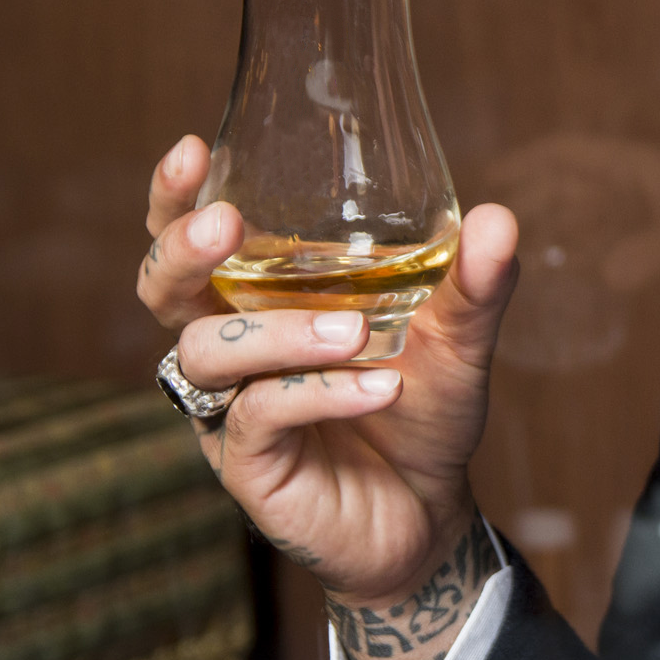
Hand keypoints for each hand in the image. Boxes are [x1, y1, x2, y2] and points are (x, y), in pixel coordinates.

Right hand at [137, 134, 519, 659]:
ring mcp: (232, 408)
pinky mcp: (248, 466)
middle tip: (227, 223)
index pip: (195, 239)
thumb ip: (475, 282)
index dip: (176, 198)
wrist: (432, 512)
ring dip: (281, 332)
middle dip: (182, 250)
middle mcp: (235, 348)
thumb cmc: (424, 410)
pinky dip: (319, 393)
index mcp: (267, 298)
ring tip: (357, 333)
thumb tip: (496, 218)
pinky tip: (377, 388)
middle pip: (163, 289)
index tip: (192, 148)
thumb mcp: (460, 339)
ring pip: (211, 351)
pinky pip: (258, 417)